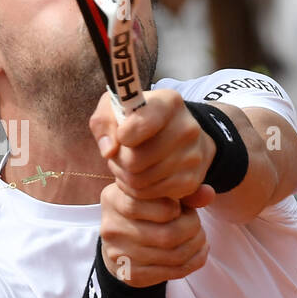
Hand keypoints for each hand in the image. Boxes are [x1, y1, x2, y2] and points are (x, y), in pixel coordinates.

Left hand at [90, 89, 215, 204]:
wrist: (176, 133)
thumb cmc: (138, 118)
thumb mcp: (115, 108)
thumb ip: (103, 122)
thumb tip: (108, 150)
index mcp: (169, 103)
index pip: (143, 123)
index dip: (123, 135)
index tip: (121, 135)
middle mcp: (187, 128)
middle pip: (135, 160)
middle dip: (119, 160)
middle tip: (119, 154)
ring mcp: (193, 156)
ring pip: (140, 181)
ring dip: (125, 176)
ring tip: (128, 164)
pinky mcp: (190, 181)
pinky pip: (149, 195)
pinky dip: (138, 189)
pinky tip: (140, 175)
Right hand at [99, 186, 209, 286]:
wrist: (120, 243)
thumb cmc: (144, 211)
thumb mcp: (157, 194)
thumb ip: (183, 192)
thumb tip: (208, 194)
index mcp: (114, 199)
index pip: (157, 206)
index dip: (178, 208)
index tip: (179, 208)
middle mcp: (111, 227)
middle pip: (169, 234)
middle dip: (193, 228)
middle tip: (196, 224)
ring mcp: (119, 255)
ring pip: (175, 255)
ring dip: (196, 246)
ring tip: (200, 237)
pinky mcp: (131, 275)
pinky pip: (174, 272)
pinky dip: (194, 261)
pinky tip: (198, 251)